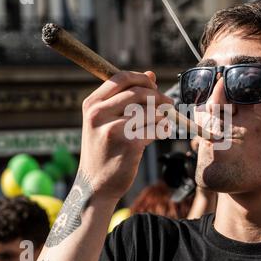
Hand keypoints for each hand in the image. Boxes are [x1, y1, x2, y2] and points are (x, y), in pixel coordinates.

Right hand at [79, 71, 172, 200]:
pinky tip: (162, 132)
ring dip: (162, 116)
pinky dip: (162, 129)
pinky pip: (154, 129)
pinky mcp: (128, 144)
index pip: (120, 78)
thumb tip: (151, 75)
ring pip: (149, 111)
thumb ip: (126, 97)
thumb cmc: (105, 150)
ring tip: (163, 122)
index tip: (154, 87)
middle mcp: (98, 114)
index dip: (142, 80)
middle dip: (158, 97)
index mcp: (92, 104)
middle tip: (169, 104)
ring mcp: (113, 129)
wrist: (96, 185)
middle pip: (138, 92)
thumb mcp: (106, 121)